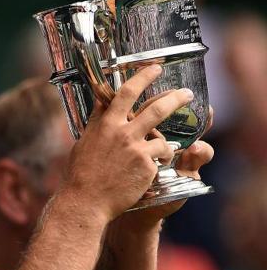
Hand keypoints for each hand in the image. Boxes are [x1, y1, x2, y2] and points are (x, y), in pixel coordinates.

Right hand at [63, 65, 194, 221]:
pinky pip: (159, 161)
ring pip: (163, 139)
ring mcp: (136, 151)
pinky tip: (147, 175)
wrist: (86, 201)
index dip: (143, 78)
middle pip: (156, 109)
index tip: (155, 69)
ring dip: (167, 145)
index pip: (127, 93)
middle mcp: (123, 134)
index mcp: (106, 124)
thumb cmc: (82, 172)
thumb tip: (101, 102)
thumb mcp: (85, 140)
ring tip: (167, 151)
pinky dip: (156, 165)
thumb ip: (98, 121)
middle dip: (175, 99)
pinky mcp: (147, 168)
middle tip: (187, 94)